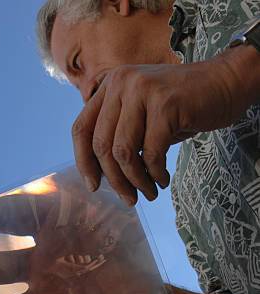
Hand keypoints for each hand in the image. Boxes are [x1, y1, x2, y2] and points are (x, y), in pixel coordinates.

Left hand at [72, 55, 245, 204]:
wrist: (224, 83)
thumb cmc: (181, 107)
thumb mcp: (141, 114)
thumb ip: (119, 134)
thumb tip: (100, 176)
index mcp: (110, 85)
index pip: (81, 129)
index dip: (83, 162)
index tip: (94, 187)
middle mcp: (121, 83)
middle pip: (101, 145)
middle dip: (114, 180)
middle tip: (129, 199)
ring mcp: (142, 90)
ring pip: (123, 152)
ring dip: (135, 181)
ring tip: (148, 192)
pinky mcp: (165, 104)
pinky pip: (151, 153)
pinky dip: (156, 174)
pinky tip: (162, 180)